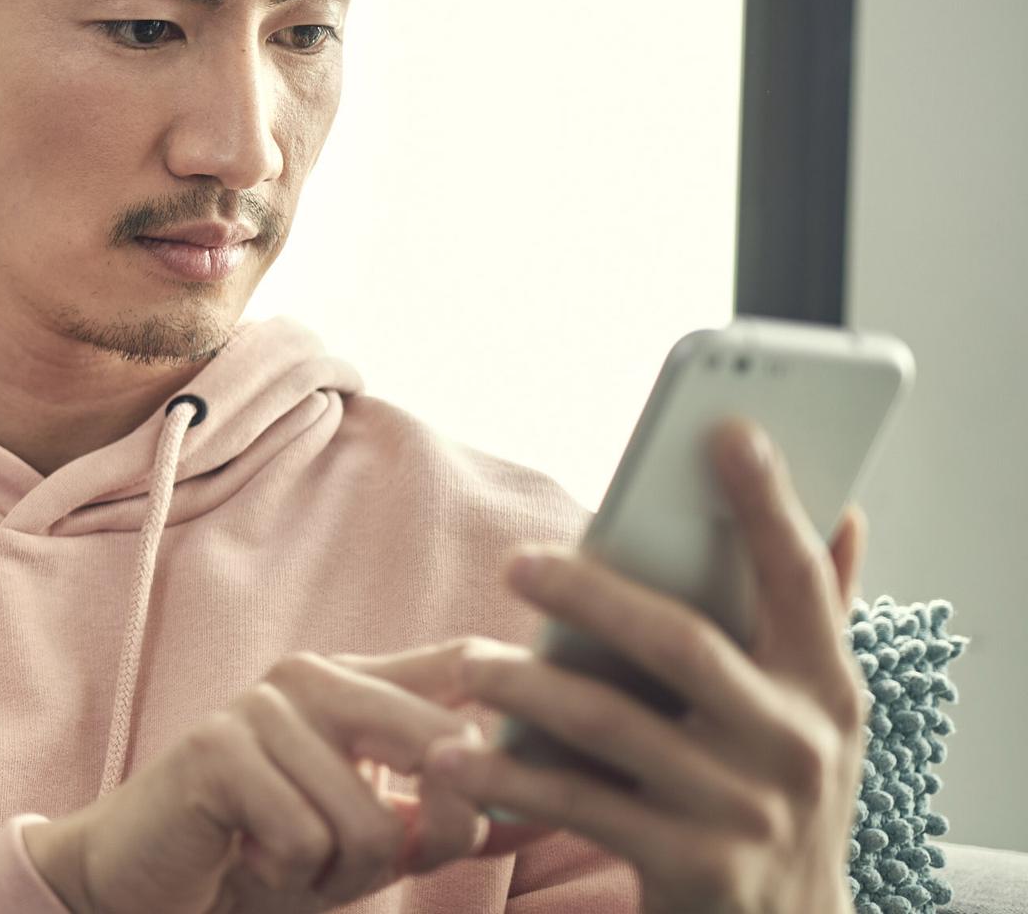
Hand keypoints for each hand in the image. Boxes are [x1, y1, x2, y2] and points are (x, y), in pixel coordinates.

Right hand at [24, 641, 556, 913]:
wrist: (147, 881)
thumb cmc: (266, 853)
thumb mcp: (373, 836)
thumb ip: (445, 812)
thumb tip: (549, 804)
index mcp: (357, 683)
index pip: (465, 666)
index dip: (524, 696)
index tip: (566, 748)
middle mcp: (312, 676)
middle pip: (438, 747)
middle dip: (429, 834)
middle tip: (370, 865)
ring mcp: (260, 705)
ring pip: (367, 819)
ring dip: (337, 875)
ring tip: (291, 864)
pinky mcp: (215, 749)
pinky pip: (303, 836)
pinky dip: (286, 875)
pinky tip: (248, 859)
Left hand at [423, 417, 869, 913]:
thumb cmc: (776, 796)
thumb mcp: (816, 714)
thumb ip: (817, 614)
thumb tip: (844, 507)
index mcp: (828, 688)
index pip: (800, 579)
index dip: (767, 503)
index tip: (724, 430)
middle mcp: (796, 744)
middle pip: (680, 644)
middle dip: (592, 595)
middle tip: (517, 563)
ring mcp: (744, 809)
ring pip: (612, 724)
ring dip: (525, 685)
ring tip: (467, 664)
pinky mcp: (691, 865)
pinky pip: (579, 804)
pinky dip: (509, 776)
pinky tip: (452, 756)